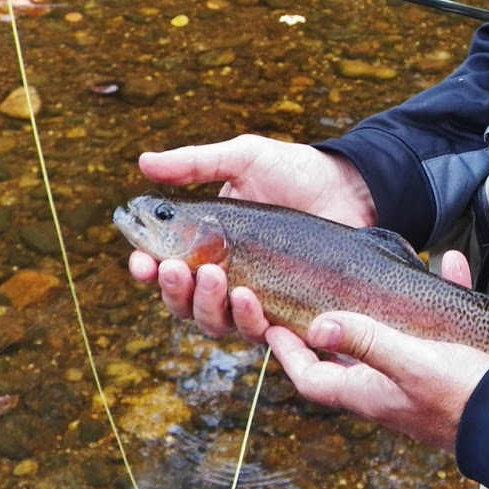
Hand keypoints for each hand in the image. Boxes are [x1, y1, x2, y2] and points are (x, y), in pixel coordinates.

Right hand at [127, 135, 377, 336]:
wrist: (349, 187)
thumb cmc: (294, 170)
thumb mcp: (243, 158)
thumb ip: (195, 164)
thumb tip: (142, 163)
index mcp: (205, 242)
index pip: (164, 266)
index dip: (147, 269)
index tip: (139, 261)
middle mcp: (225, 276)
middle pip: (183, 303)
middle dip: (173, 290)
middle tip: (177, 268)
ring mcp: (256, 297)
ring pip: (215, 322)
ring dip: (207, 304)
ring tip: (215, 275)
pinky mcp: (287, 313)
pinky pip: (259, 330)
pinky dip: (248, 319)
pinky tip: (247, 298)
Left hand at [264, 250, 488, 452]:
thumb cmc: (462, 396)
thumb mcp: (410, 362)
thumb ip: (366, 341)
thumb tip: (317, 325)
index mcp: (368, 391)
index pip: (312, 377)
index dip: (287, 354)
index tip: (272, 324)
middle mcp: (385, 387)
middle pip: (342, 357)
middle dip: (326, 325)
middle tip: (311, 294)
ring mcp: (416, 377)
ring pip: (389, 333)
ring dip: (383, 303)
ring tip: (376, 273)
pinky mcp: (447, 365)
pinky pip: (434, 325)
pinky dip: (438, 295)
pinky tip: (452, 266)